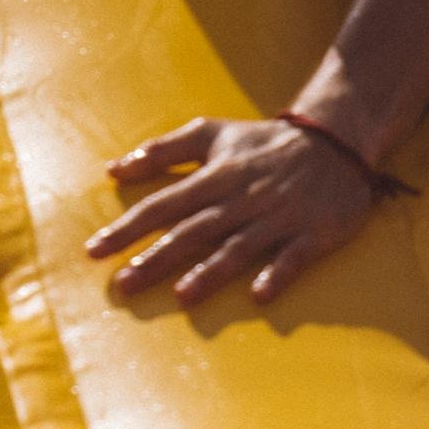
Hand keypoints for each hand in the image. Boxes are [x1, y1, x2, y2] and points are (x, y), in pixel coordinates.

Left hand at [84, 116, 374, 310]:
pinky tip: (260, 294)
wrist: (333, 141)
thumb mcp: (212, 133)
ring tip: (182, 295)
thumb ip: (165, 149)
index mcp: (217, 175)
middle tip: (123, 283)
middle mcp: (242, 198)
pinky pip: (292, 257)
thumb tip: (115, 168)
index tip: (95, 249)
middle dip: (157, 257)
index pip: (164, 203)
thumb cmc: (262, 142)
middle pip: (193, 230)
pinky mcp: (312, 233)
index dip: (129, 226)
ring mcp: (277, 217)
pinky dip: (276, 273)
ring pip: (239, 247)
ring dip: (211, 271)